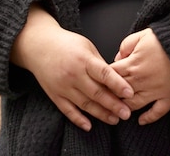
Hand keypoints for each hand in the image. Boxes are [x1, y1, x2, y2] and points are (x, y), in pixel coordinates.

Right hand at [11, 5, 132, 130]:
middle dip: (113, 105)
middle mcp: (73, 74)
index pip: (104, 74)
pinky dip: (78, 119)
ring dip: (101, 114)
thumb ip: (100, 63)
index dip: (118, 84)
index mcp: (84, 59)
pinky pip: (67, 110)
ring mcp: (63, 86)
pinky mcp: (55, 95)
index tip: (130, 93)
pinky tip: (89, 126)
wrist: (38, 45)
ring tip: (114, 119)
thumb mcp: (86, 46)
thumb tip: (115, 78)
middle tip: (126, 113)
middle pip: (96, 93)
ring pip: (85, 104)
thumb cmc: (65, 44)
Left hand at [111, 28, 169, 124]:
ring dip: (125, 109)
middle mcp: (141, 81)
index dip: (103, 79)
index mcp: (132, 64)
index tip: (100, 81)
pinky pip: (157, 112)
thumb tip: (118, 58)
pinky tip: (140, 121)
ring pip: (134, 105)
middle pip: (119, 93)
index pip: (111, 76)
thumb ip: (126, 45)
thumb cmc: (167, 39)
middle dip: (110, 96)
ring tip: (119, 110)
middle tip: (104, 99)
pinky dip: (148, 118)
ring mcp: (155, 91)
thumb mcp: (142, 35)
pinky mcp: (169, 97)